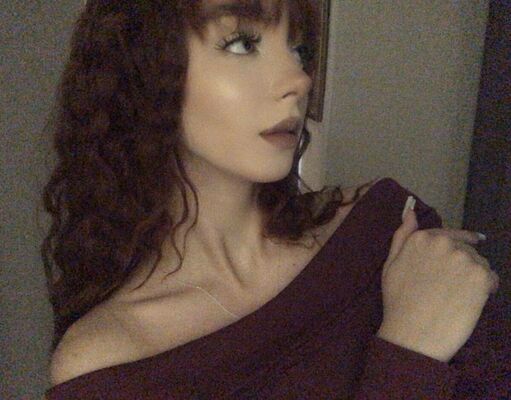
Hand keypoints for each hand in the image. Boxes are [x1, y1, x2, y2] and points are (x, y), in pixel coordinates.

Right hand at [376, 199, 499, 362]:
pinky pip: (492, 279)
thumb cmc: (398, 302)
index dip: (456, 248)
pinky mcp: (480, 276)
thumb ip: (402, 235)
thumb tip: (410, 211)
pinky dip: (486, 290)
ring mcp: (464, 258)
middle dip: (462, 266)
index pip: (450, 236)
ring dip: (474, 278)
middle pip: (467, 250)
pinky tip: (468, 303)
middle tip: (448, 289)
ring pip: (480, 263)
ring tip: (457, 297)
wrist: (412, 334)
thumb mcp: (391, 264)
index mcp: (422, 238)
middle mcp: (444, 243)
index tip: (459, 261)